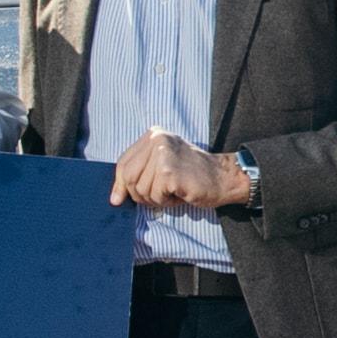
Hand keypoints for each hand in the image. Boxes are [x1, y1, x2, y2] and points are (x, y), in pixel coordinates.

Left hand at [110, 131, 250, 215]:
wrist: (222, 178)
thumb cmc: (191, 175)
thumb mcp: (161, 168)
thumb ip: (138, 175)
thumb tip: (114, 199)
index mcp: (154, 135)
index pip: (123, 162)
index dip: (119, 184)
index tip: (118, 199)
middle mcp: (157, 139)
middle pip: (128, 177)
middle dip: (139, 194)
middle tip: (159, 196)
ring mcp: (163, 154)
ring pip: (141, 189)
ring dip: (155, 199)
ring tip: (173, 192)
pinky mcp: (169, 171)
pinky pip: (155, 196)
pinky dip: (165, 202)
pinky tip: (179, 194)